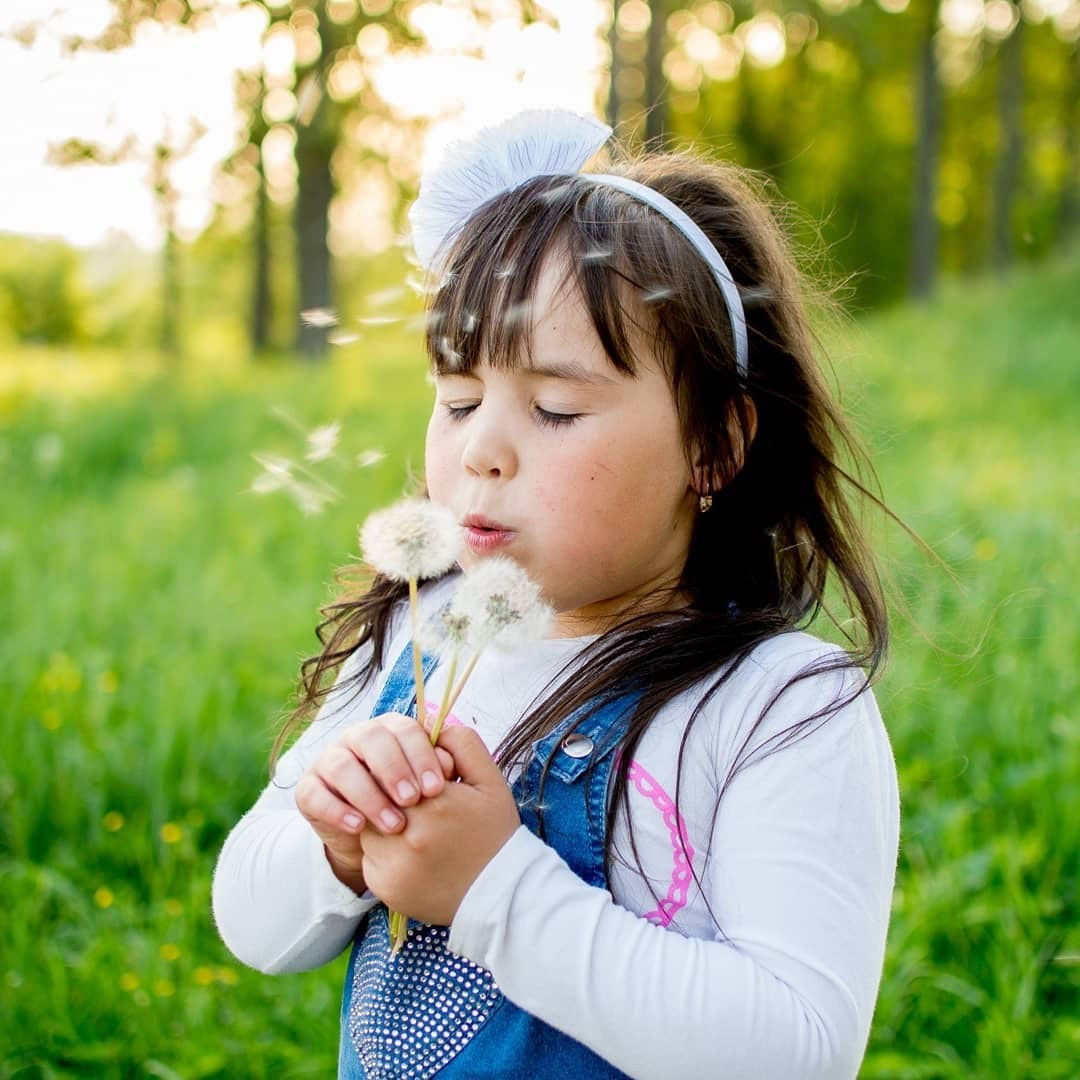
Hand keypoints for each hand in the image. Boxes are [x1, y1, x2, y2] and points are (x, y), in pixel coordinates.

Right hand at [295, 712, 455, 891]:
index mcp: (390, 730)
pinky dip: (337, 810)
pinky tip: (360, 827)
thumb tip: (449, 765)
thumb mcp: (424, 791)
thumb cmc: (407, 807)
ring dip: (369, 795)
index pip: (405, 729)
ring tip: (394, 824)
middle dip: (394, 769)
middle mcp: (357, 738)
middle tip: (413, 800)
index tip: (436, 788)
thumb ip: (436, 772)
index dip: (421, 755)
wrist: (373, 843)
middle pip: (372, 738)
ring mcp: (329, 761)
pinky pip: (315, 793)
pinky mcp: (308, 789)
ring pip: (342, 766)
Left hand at [360, 726, 520, 925]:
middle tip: (419, 810)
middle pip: (378, 798)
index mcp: (433, 802)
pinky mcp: (385, 888)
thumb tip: (430, 726)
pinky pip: (370, 860)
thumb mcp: (489, 780)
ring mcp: (393, 865)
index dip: (406, 774)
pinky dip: (385, 856)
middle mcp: (408, 835)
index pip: (393, 771)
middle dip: (392, 798)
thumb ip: (461, 743)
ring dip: (384, 826)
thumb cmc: (494, 832)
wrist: (500, 895)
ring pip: (368, 828)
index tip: (427, 789)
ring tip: (418, 835)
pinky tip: (414, 860)